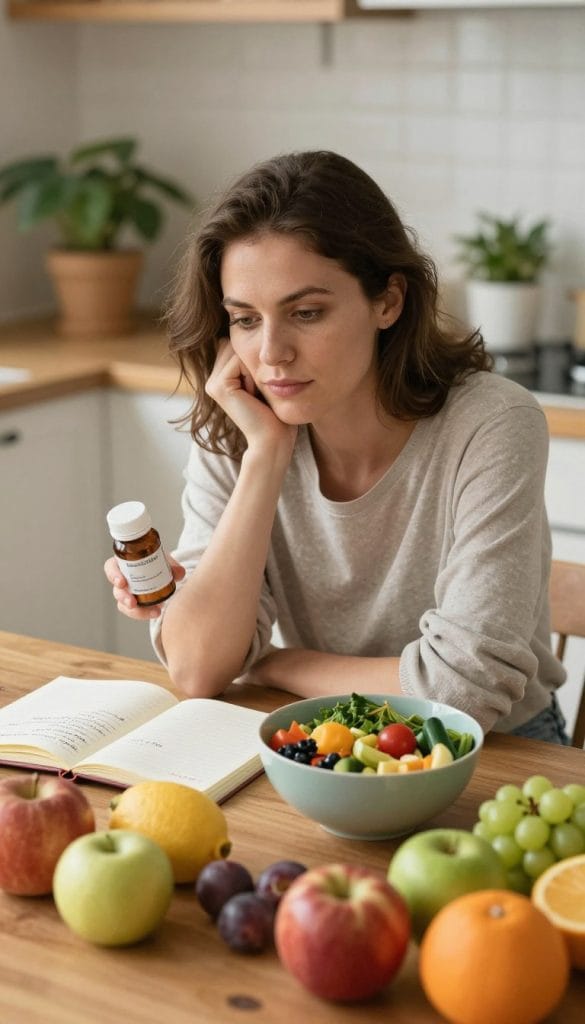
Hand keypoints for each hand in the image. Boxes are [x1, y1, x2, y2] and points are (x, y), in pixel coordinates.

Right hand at [103, 554, 184, 619]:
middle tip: (132, 603)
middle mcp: (123, 580)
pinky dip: (145, 613)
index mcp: (124, 564)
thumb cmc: (158, 562)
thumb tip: (179, 573)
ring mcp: (127, 594)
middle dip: (123, 598)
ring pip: (124, 605)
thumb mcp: (165, 560)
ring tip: (154, 612)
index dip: (113, 575)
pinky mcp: (135, 604)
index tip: (122, 582)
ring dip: (135, 611)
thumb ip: (173, 566)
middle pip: (117, 590)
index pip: (111, 568)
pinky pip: (135, 611)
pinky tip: (157, 612)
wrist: (163, 571)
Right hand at [206, 339, 296, 457]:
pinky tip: (254, 394)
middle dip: (253, 360)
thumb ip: (254, 361)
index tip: (262, 386)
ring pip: (237, 349)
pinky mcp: (219, 387)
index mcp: (221, 377)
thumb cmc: (276, 414)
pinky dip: (253, 373)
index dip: (254, 357)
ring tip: (256, 393)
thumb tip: (255, 332)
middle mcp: (212, 379)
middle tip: (259, 390)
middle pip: (235, 344)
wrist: (273, 440)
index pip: (236, 345)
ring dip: (254, 367)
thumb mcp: (265, 382)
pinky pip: (238, 359)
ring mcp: (212, 383)